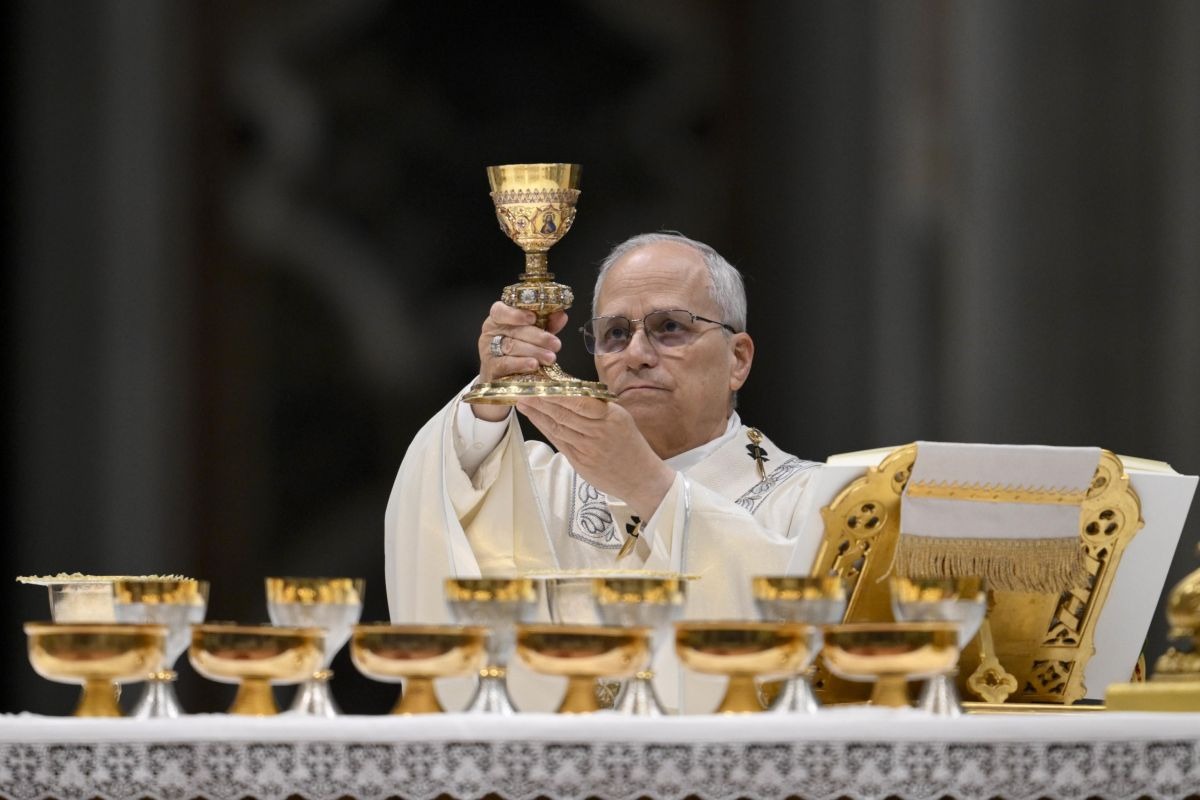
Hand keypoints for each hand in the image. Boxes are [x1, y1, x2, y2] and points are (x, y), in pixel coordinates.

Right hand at [473, 302, 565, 421]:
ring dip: (534, 352)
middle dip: (538, 337)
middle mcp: (491, 332)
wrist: (501, 376)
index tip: (533, 318)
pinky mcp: (490, 368)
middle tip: (556, 344)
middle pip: (514, 331)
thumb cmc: (518, 349)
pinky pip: (505, 364)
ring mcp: (488, 351)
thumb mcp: (532, 333)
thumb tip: (561, 315)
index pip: (501, 310)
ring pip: (512, 347)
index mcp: (498, 319)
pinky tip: (534, 365)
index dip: (516, 313)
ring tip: (550, 357)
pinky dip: (521, 364)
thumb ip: (546, 323)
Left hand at [516, 397, 675, 519]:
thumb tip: (572, 389)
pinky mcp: (580, 462)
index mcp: (612, 416)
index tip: (542, 382)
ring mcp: (588, 448)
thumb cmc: (631, 446)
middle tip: (524, 389)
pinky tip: (535, 419)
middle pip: (564, 413)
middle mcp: (599, 431)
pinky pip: (559, 442)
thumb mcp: (622, 419)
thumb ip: (599, 406)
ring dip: (538, 414)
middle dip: (540, 400)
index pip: (579, 401)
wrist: (641, 478)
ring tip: (524, 402)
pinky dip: (545, 429)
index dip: (557, 393)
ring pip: (558, 427)